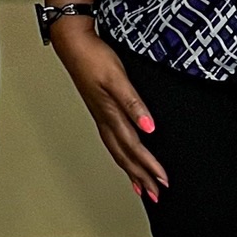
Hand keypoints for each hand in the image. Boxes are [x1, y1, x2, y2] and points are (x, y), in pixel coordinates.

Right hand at [52, 25, 167, 201]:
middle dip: (140, 177)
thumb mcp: (117, 79)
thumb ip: (133, 104)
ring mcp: (100, 115)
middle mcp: (105, 119)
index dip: (149, 166)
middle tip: (155, 195)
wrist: (73, 42)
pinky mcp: (99, 108)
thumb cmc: (93, 58)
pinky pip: (111, 140)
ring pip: (116, 151)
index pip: (133, 148)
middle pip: (124, 156)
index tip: (162, 181)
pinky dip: (120, 153)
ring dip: (130, 170)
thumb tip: (149, 128)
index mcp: (110, 115)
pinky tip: (124, 153)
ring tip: (140, 186)